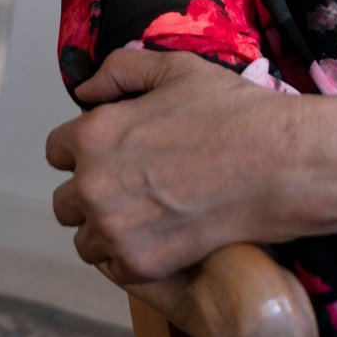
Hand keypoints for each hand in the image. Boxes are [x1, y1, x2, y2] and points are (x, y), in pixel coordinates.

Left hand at [45, 48, 336, 282]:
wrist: (280, 164)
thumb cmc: (233, 113)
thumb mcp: (175, 69)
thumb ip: (119, 71)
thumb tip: (85, 90)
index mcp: (94, 134)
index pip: (56, 151)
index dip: (84, 148)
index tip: (112, 154)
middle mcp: (93, 184)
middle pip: (65, 200)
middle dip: (92, 191)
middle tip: (133, 186)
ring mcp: (114, 229)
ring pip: (85, 238)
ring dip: (106, 228)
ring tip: (146, 214)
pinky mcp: (140, 264)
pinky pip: (112, 266)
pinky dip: (129, 255)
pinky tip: (159, 235)